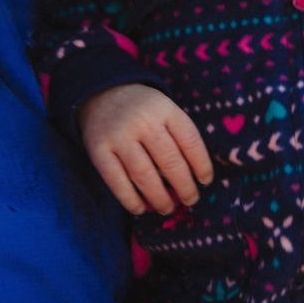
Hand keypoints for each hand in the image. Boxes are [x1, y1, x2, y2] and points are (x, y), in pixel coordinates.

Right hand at [78, 83, 214, 214]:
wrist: (102, 93)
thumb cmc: (143, 110)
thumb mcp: (165, 110)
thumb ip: (179, 135)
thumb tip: (196, 178)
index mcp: (164, 109)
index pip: (190, 140)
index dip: (201, 165)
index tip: (205, 181)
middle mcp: (143, 121)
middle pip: (169, 161)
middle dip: (184, 187)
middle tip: (190, 200)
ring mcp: (119, 136)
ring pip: (144, 175)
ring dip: (159, 197)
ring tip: (167, 208)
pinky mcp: (98, 150)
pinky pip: (116, 181)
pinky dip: (130, 199)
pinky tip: (140, 208)